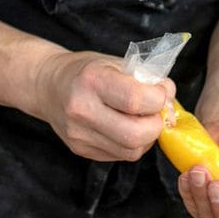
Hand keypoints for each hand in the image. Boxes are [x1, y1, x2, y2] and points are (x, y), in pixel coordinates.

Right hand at [33, 50, 173, 161]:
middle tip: (156, 113)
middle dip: (156, 125)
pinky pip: (120, 155)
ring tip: (143, 120)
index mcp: (92, 80)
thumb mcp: (116, 62)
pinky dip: (133, 144)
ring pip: (130, 151)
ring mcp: (79, 134)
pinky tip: (127, 128)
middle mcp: (82, 110)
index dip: (158, 99)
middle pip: (135, 134)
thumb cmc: (87, 70)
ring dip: (147, 138)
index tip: (160, 93)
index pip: (135, 100)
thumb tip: (170, 99)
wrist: (48, 85)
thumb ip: (146, 78)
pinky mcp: (80, 150)